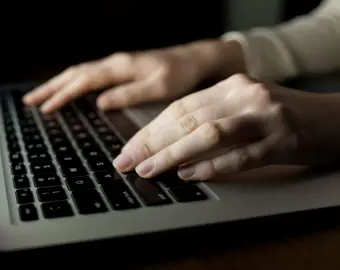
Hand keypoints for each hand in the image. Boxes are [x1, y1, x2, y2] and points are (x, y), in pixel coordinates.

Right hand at [22, 40, 243, 112]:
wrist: (197, 59)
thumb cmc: (181, 74)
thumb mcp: (159, 87)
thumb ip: (129, 94)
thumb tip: (100, 103)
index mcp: (121, 67)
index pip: (83, 81)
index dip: (63, 94)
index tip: (46, 108)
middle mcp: (115, 63)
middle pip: (75, 74)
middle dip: (51, 88)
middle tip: (30, 101)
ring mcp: (117, 64)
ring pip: (80, 72)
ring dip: (59, 84)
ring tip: (40, 95)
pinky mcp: (121, 68)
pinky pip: (89, 73)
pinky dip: (73, 81)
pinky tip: (69, 88)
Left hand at [112, 73, 339, 180]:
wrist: (336, 118)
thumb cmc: (284, 116)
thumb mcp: (244, 107)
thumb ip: (211, 118)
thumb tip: (167, 143)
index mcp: (231, 86)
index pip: (179, 108)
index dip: (150, 130)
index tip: (129, 148)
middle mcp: (244, 95)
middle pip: (187, 119)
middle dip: (151, 143)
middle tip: (127, 162)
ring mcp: (265, 116)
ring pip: (208, 133)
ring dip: (173, 153)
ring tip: (149, 169)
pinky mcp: (284, 139)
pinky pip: (241, 154)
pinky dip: (212, 166)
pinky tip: (189, 174)